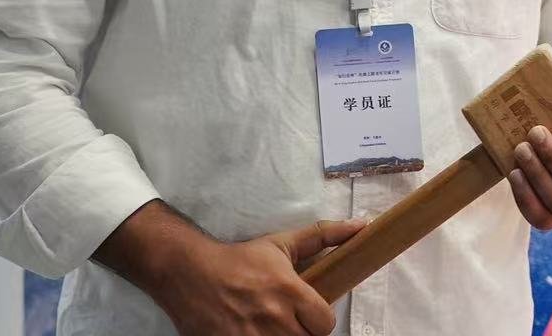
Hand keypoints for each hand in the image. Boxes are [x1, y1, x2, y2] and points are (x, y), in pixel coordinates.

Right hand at [151, 218, 363, 335]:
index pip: (326, 324)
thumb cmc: (241, 258)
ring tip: (272, 326)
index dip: (320, 319)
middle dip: (303, 331)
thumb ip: (323, 236)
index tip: (309, 312)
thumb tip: (362, 226)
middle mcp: (273, 318)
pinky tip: (255, 332)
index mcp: (288, 291)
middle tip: (290, 320)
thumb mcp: (282, 243)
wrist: (190, 273)